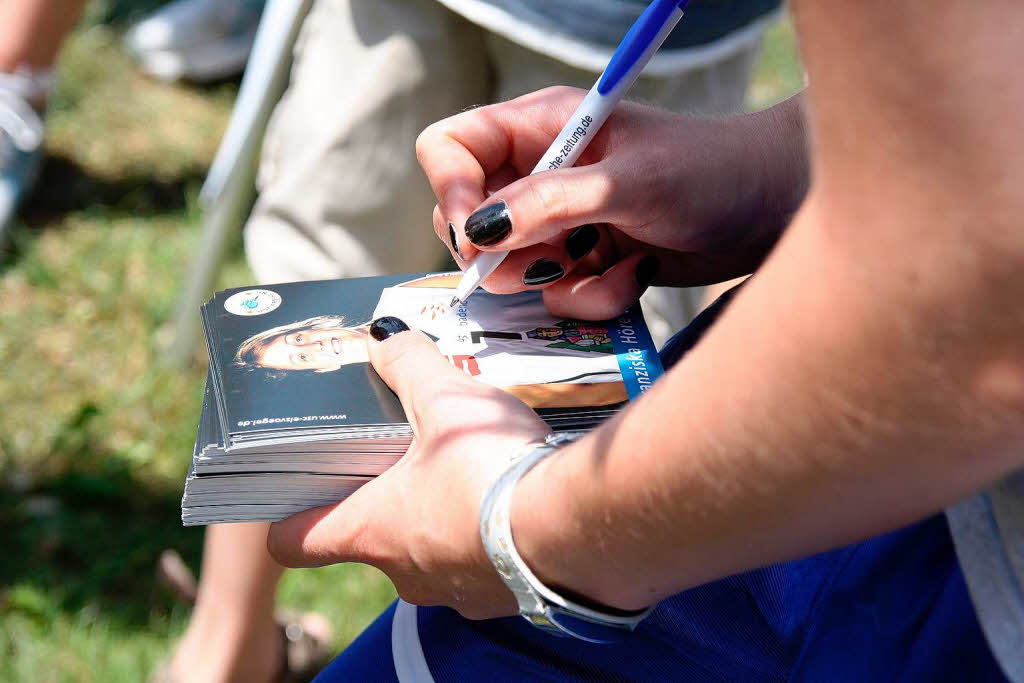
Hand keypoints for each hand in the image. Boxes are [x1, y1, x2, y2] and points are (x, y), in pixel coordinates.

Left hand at [267, 317, 551, 618]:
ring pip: (429, 552)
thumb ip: (407, 364)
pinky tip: (511, 496)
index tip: (302, 487)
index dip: (289, 515)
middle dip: (387, 496)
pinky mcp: (504, 597)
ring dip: (440, 514)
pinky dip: (487, 533)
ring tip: (471, 468)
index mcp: (370, 530)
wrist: (574, 525)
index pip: (294, 542)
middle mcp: (404, 574)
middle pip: (369, 538)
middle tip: (408, 453)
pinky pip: (481, 563)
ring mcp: (455, 592)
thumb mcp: (444, 398)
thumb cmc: (491, 468)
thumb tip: (382, 338)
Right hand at [417, 87, 806, 318]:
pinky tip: (636, 275)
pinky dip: (593, 297)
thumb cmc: (712, 173)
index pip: (451, 148)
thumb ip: (550, 203)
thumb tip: (479, 231)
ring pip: (515, 270)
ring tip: (613, 263)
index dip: (451, 191)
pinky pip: (558, 296)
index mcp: (542, 127)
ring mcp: (563, 220)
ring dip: (561, 283)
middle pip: (471, 220)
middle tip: (550, 261)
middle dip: (507, 254)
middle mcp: (541, 172)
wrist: (772, 211)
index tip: (479, 236)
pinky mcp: (587, 260)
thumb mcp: (629, 183)